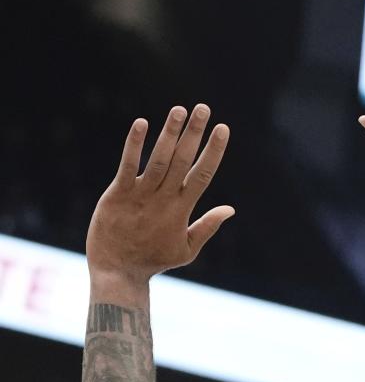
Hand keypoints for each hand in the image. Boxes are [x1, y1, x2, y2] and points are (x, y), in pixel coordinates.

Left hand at [86, 105, 232, 281]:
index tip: (223, 129)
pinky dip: (134, 145)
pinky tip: (141, 123)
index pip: (202, 175)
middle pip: (183, 161)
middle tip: (203, 108)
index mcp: (182, 210)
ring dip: (170, 134)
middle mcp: (163, 199)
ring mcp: (140, 196)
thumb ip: (207, 226)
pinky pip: (128, 166)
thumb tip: (231, 209)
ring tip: (179, 109)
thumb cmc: (153, 260)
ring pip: (159, 160)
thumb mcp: (186, 249)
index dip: (213, 151)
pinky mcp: (117, 194)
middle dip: (194, 134)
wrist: (117, 272)